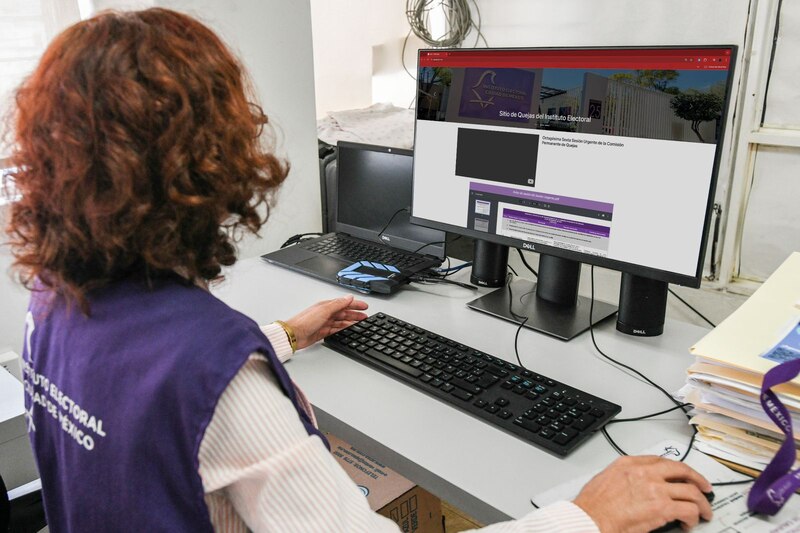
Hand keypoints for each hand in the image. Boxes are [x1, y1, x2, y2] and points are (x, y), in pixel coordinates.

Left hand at [284, 295, 367, 349]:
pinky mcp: (322, 333)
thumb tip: (348, 297)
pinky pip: (336, 330)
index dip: (355, 304)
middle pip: (344, 313)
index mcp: (326, 306)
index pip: (344, 303)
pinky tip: (348, 331)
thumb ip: (338, 304)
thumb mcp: (324, 310)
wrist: (294, 334)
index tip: (364, 306)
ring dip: (351, 322)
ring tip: (360, 324)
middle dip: (355, 314)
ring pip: (341, 322)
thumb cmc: (305, 321)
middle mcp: (325, 314)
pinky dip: (343, 330)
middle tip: (365, 317)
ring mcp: (324, 323)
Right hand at [573, 455, 712, 532]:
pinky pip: (688, 510)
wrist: (590, 519)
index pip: (661, 460)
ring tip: (703, 512)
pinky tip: (689, 523)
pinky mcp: (662, 508)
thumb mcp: (606, 478)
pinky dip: (693, 517)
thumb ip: (625, 476)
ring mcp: (655, 489)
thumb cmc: (593, 505)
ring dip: (701, 503)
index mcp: (629, 464)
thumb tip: (637, 484)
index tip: (683, 474)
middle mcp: (645, 473)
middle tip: (705, 488)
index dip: (677, 469)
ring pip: (691, 491)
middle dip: (698, 480)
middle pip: (682, 470)